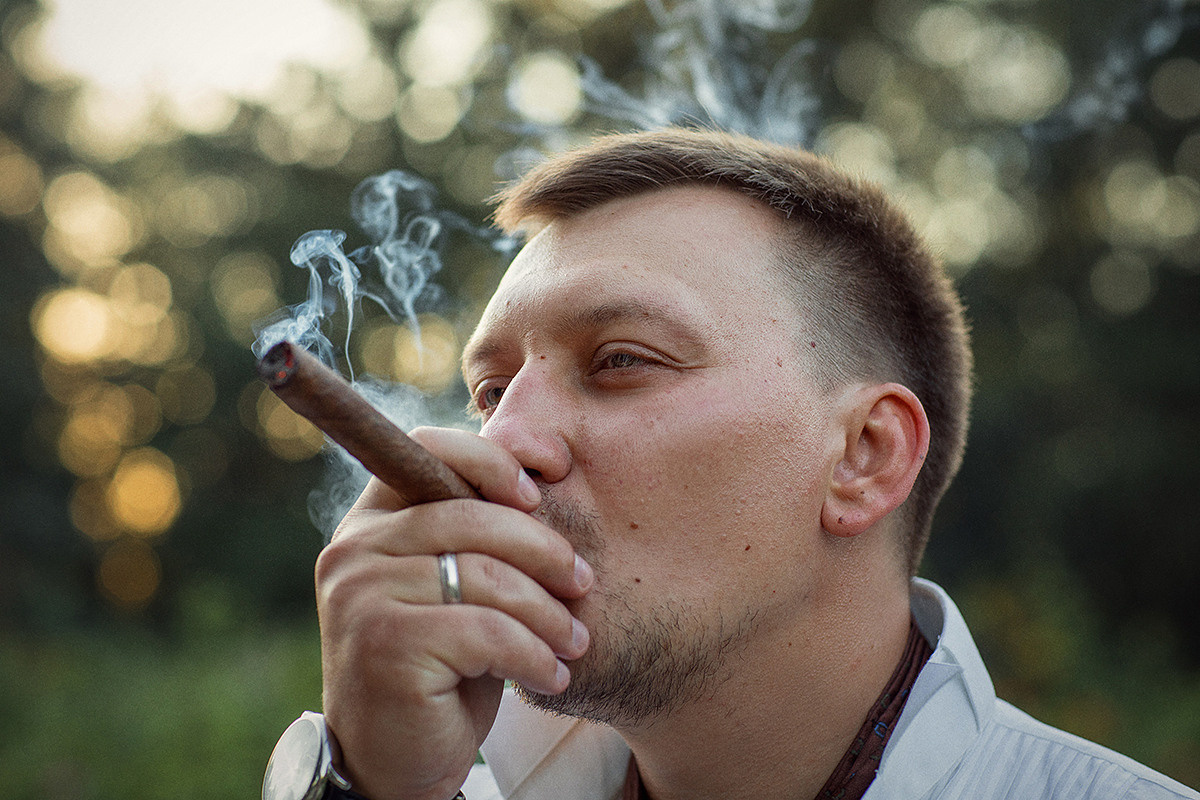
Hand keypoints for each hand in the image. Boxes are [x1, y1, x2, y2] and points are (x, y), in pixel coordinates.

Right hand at [315, 427, 592, 799]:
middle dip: (543, 549)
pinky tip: (551, 676)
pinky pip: (487, 632)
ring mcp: (362, 596)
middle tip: (583, 582)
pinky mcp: (385, 645)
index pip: (427, 449)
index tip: (541, 491)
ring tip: (574, 640)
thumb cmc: (442, 662)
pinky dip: (533, 654)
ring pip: (486, 576)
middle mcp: (354, 549)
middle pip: (471, 516)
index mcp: (370, 520)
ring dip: (547, 612)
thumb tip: (550, 459)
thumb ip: (480, 528)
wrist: (396, 761)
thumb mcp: (458, 584)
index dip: (491, 459)